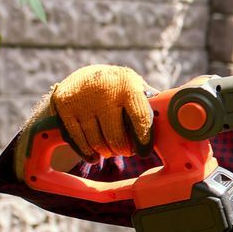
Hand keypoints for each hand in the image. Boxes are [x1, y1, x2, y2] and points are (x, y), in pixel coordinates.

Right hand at [15, 64, 153, 174]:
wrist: (82, 75)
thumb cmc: (118, 87)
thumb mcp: (135, 87)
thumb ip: (149, 103)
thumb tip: (168, 121)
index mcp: (128, 84)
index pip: (140, 119)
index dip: (143, 139)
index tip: (142, 151)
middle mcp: (104, 90)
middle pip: (116, 137)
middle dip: (123, 149)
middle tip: (126, 150)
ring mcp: (82, 100)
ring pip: (96, 142)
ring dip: (106, 152)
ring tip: (111, 150)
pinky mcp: (64, 107)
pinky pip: (78, 141)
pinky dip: (88, 153)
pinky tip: (94, 156)